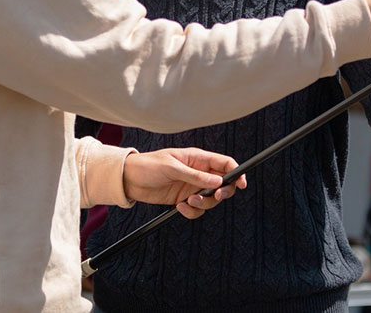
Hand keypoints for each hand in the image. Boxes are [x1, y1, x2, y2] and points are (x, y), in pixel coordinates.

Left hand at [121, 147, 247, 218]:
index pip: (225, 164)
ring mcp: (192, 187)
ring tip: (187, 201)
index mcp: (198, 159)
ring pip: (211, 199)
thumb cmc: (149, 166)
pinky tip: (179, 206)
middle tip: (216, 196)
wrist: (129, 180)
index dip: (236, 173)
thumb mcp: (172, 168)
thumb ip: (196, 175)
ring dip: (204, 203)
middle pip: (223, 184)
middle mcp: (198, 173)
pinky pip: (197, 209)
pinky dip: (191, 211)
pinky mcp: (184, 200)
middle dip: (222, 192)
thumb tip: (219, 180)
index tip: (242, 184)